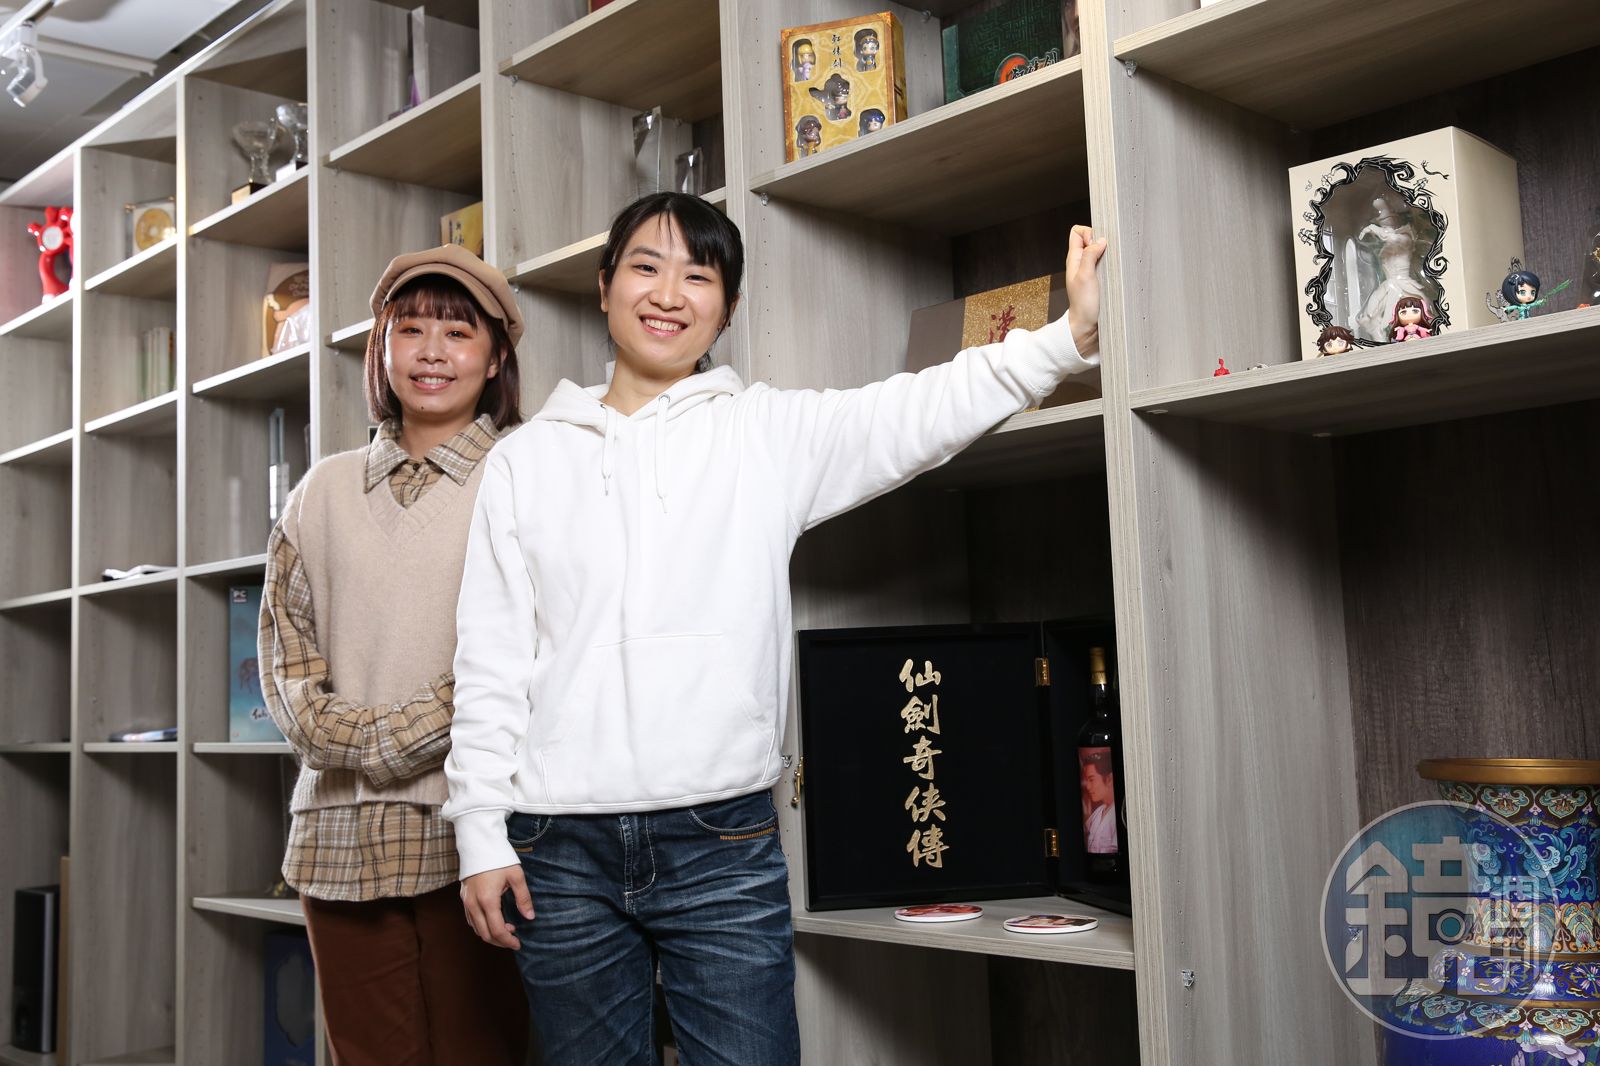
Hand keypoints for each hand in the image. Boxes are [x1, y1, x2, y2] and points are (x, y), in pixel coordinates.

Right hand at [460, 865, 533, 948]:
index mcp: (487, 900)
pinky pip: (471, 919)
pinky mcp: (463, 897)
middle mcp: (473, 904)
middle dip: (500, 942)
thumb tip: (530, 917)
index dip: (508, 941)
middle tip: (514, 940)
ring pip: (476, 928)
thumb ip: (523, 898)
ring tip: (506, 929)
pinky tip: (493, 921)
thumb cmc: (499, 858)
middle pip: (485, 934)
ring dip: (490, 934)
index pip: (496, 931)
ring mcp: (466, 901)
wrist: (479, 843)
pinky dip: (481, 926)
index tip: (518, 943)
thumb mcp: (516, 876)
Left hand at [1065, 224, 1108, 357]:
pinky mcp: (1100, 279)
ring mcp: (1091, 270)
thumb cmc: (1083, 305)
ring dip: (1108, 253)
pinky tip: (1115, 272)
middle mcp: (1082, 262)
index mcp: (1074, 258)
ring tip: (1112, 264)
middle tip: (1106, 255)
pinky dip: (1111, 263)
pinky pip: (1106, 263)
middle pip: (1091, 238)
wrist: (1087, 326)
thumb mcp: (1085, 276)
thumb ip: (1090, 255)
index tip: (1096, 245)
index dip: (1088, 232)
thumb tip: (1100, 240)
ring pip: (1100, 251)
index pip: (1077, 232)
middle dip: (1101, 240)